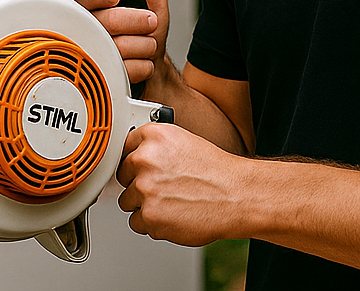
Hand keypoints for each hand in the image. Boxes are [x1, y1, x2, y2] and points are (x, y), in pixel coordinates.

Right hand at [68, 0, 168, 85]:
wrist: (154, 57)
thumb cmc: (145, 20)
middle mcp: (86, 24)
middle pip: (100, 21)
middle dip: (133, 20)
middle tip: (149, 19)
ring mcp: (91, 50)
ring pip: (114, 48)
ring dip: (143, 43)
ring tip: (147, 40)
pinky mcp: (101, 73)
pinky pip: (122, 69)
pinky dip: (142, 63)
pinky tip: (140, 58)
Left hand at [117, 122, 251, 245]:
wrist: (236, 196)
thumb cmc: (215, 171)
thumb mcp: (182, 141)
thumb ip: (154, 147)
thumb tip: (134, 156)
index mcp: (153, 135)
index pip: (123, 147)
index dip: (133, 160)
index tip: (137, 167)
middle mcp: (145, 159)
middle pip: (123, 176)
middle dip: (138, 183)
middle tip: (162, 187)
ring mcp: (145, 188)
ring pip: (127, 201)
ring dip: (144, 205)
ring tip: (171, 201)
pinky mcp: (149, 216)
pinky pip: (137, 222)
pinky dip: (152, 223)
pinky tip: (172, 214)